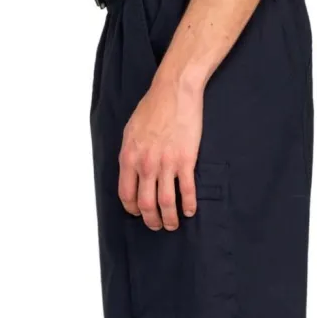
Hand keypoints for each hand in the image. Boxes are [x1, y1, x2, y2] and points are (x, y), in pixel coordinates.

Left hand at [118, 71, 203, 230]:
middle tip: (157, 225)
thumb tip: (131, 173)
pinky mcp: (185, 160)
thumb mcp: (130, 131)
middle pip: (146, 204)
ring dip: (170, 219)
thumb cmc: (152, 108)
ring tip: (173, 224)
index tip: (139, 213)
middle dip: (151, 221)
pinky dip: (188, 205)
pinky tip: (190, 211)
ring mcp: (166, 164)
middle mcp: (145, 164)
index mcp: (129, 157)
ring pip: (166, 203)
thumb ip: (129, 155)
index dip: (132, 209)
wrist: (174, 91)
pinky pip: (187, 191)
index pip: (126, 194)